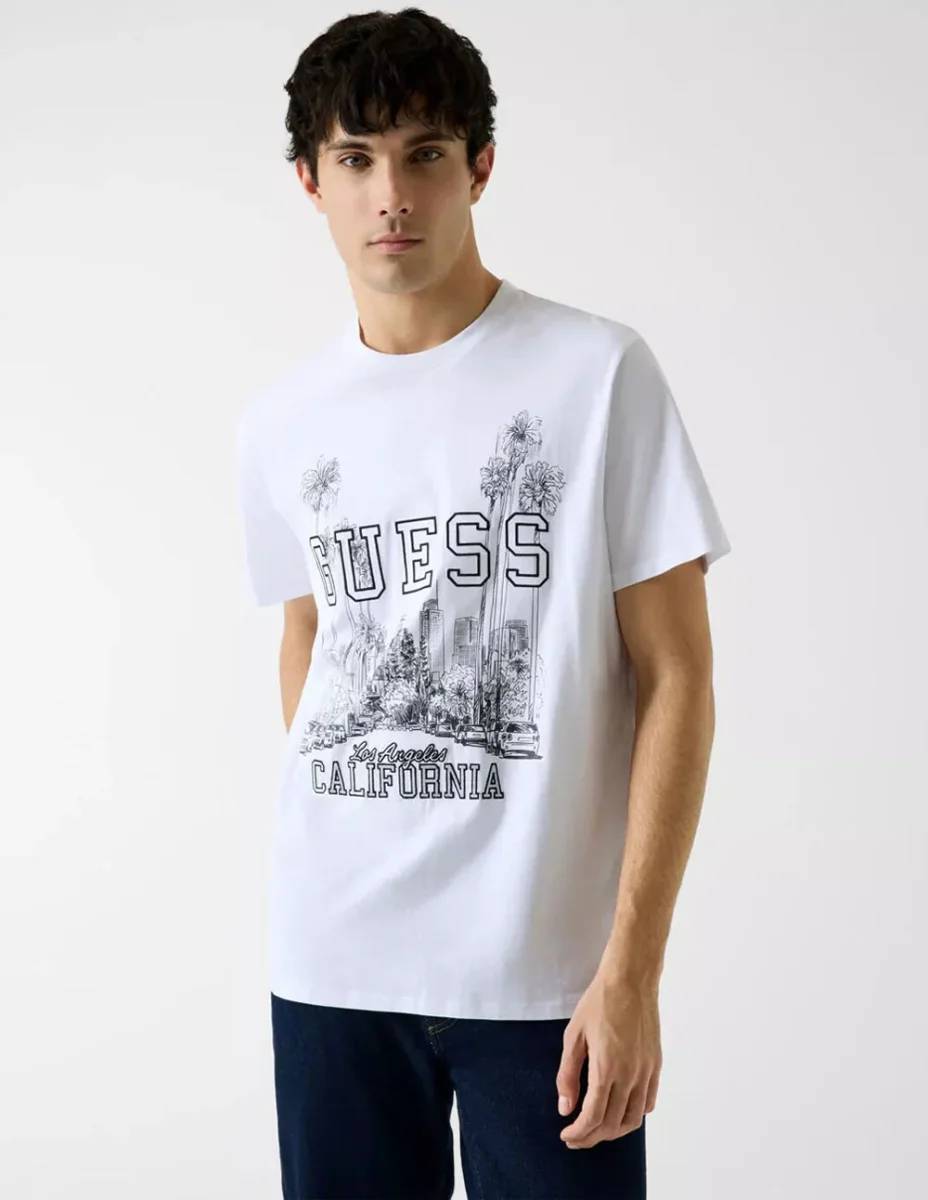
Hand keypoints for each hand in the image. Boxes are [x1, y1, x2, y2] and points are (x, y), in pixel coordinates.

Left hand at [555, 968, 661, 1148]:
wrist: (630, 979)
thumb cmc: (598, 1002)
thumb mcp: (574, 1035)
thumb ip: (568, 1075)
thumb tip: (565, 1108)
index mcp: (607, 1067)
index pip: (593, 1116)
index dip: (579, 1132)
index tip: (566, 1136)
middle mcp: (630, 1075)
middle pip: (613, 1123)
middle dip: (592, 1136)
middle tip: (576, 1137)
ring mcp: (646, 1071)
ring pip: (634, 1119)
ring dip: (614, 1131)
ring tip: (596, 1130)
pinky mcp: (656, 1065)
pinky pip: (648, 1102)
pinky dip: (634, 1115)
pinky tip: (619, 1112)